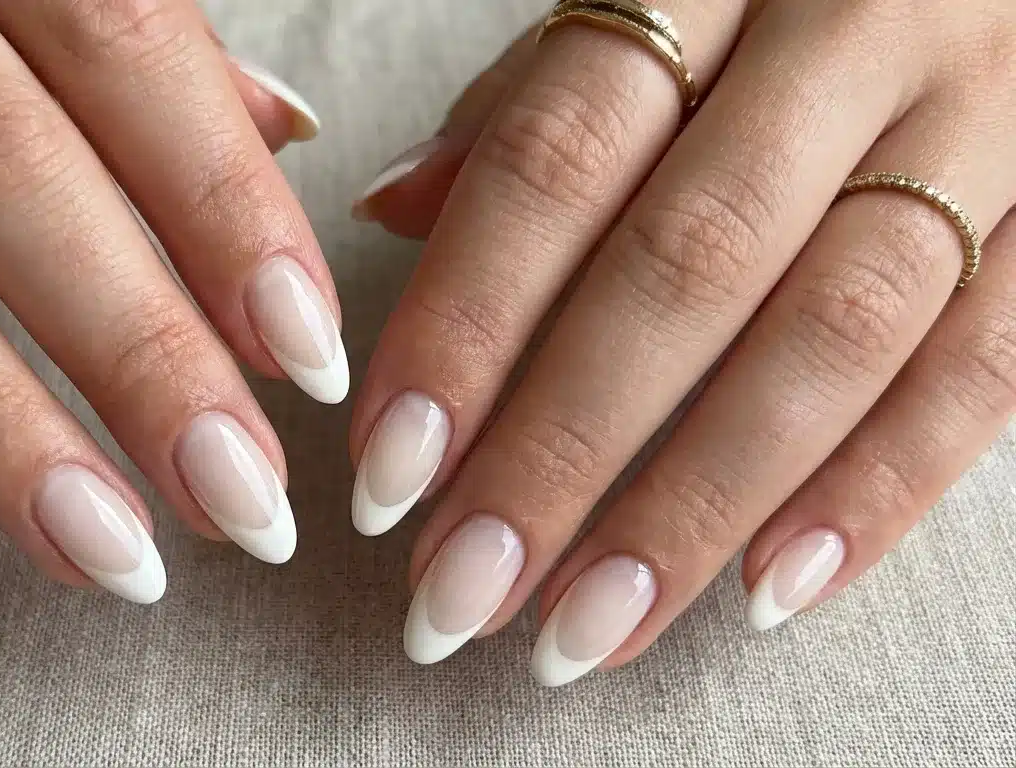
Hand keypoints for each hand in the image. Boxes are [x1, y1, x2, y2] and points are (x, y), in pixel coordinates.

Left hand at [350, 0, 1014, 683]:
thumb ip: (531, 102)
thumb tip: (391, 211)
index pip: (559, 156)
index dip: (466, 322)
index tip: (387, 472)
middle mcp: (857, 36)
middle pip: (686, 267)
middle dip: (559, 450)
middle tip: (460, 590)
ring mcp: (988, 121)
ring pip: (834, 337)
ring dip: (695, 506)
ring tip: (583, 629)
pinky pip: (986, 370)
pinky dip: (878, 492)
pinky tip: (765, 595)